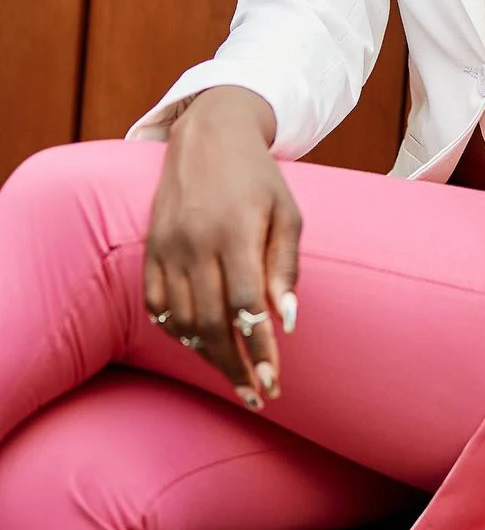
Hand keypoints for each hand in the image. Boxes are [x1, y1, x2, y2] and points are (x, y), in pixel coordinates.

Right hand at [143, 85, 301, 409]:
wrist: (209, 135)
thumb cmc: (258, 176)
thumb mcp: (286, 210)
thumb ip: (286, 265)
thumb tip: (288, 319)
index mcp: (235, 231)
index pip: (246, 305)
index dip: (258, 349)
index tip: (273, 381)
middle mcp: (196, 242)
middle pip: (211, 323)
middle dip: (234, 366)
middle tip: (256, 394)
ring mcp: (168, 247)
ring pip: (182, 320)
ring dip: (206, 356)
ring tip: (232, 376)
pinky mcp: (151, 249)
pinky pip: (157, 304)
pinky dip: (176, 331)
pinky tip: (197, 344)